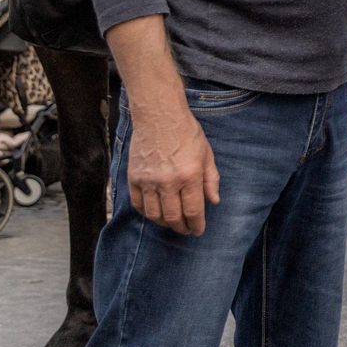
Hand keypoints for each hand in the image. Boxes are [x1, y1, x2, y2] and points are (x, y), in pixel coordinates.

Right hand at [127, 104, 219, 234]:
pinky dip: (147, 213)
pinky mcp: (133, 177)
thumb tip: (213, 201)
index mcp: (189, 175)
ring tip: (172, 223)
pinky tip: (155, 213)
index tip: (198, 231)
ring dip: (164, 223)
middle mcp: (168, 181)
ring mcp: (148, 181)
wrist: (159, 116)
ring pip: (154, 214)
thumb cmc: (186, 133)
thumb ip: (210, 179)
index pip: (193, 211)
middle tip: (186, 230)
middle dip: (181, 227)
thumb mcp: (206, 154)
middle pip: (173, 217)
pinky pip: (138, 204)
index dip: (196, 225)